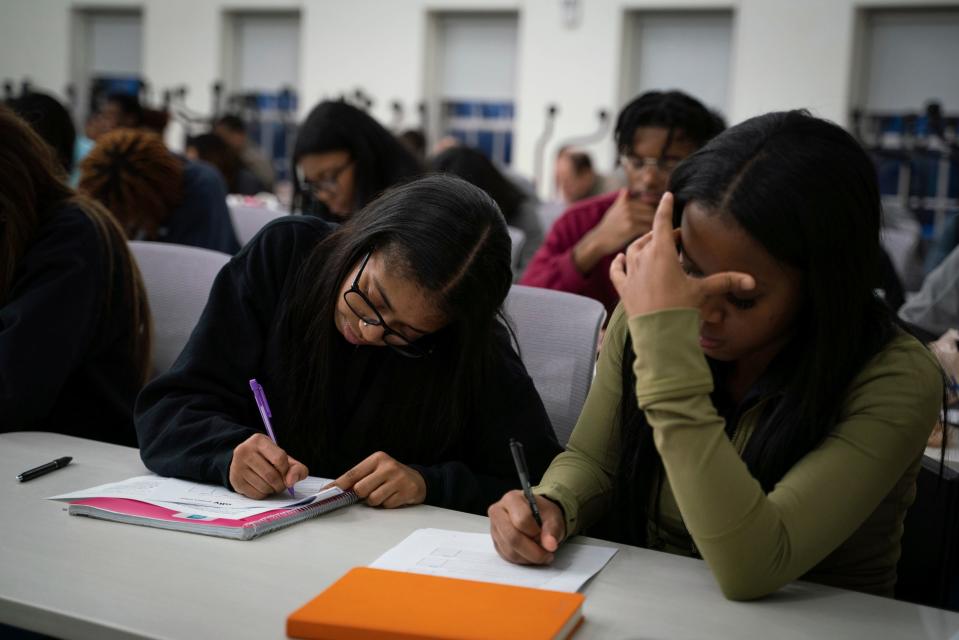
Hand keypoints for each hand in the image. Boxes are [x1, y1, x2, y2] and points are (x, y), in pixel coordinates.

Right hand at [229, 433, 308, 498]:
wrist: (245, 461)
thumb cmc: (269, 459)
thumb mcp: (285, 458)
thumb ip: (297, 468)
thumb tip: (291, 482)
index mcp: (259, 441)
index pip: (280, 458)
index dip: (287, 470)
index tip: (286, 473)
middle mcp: (245, 451)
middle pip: (271, 475)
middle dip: (281, 484)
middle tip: (282, 484)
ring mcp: (237, 466)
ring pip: (264, 486)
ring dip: (273, 490)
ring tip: (272, 485)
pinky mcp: (235, 480)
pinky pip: (256, 494)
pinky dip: (264, 494)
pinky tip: (263, 488)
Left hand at [334, 451, 426, 507]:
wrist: (417, 479)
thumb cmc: (391, 475)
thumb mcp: (376, 469)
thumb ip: (359, 477)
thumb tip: (336, 489)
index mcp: (377, 458)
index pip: (353, 473)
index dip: (339, 484)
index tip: (327, 491)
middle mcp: (388, 467)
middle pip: (361, 489)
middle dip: (362, 494)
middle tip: (370, 490)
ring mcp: (398, 479)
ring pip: (373, 499)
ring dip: (375, 500)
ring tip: (384, 492)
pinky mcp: (406, 491)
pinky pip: (386, 505)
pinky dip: (387, 504)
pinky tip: (393, 495)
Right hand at [488, 490, 565, 564]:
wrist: (536, 515)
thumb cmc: (542, 513)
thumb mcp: (553, 516)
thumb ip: (552, 529)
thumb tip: (550, 545)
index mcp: (512, 499)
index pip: (521, 520)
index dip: (536, 532)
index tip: (546, 535)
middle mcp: (498, 512)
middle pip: (512, 537)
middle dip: (533, 551)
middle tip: (547, 555)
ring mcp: (494, 528)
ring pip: (510, 550)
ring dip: (529, 557)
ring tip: (541, 554)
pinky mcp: (496, 542)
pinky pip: (507, 557)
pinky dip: (523, 560)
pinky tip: (531, 555)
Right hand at [572, 189, 654, 273]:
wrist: (597, 241)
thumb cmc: (607, 228)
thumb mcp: (613, 210)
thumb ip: (622, 200)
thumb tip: (626, 189)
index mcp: (626, 201)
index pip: (649, 204)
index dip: (657, 212)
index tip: (662, 220)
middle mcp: (628, 206)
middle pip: (652, 210)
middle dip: (659, 219)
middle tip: (665, 228)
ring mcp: (629, 216)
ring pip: (651, 219)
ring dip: (658, 227)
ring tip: (662, 234)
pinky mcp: (631, 227)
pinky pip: (647, 228)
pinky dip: (652, 234)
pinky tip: (654, 239)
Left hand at [609, 192, 755, 316]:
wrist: (659, 336)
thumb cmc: (682, 310)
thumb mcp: (704, 292)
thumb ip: (726, 282)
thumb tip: (752, 281)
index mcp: (661, 253)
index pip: (662, 223)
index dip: (666, 207)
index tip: (667, 195)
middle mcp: (642, 259)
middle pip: (650, 237)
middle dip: (661, 233)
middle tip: (674, 237)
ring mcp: (630, 275)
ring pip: (633, 251)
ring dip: (642, 245)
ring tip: (652, 244)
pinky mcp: (623, 290)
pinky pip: (617, 271)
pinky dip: (618, 263)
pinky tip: (620, 258)